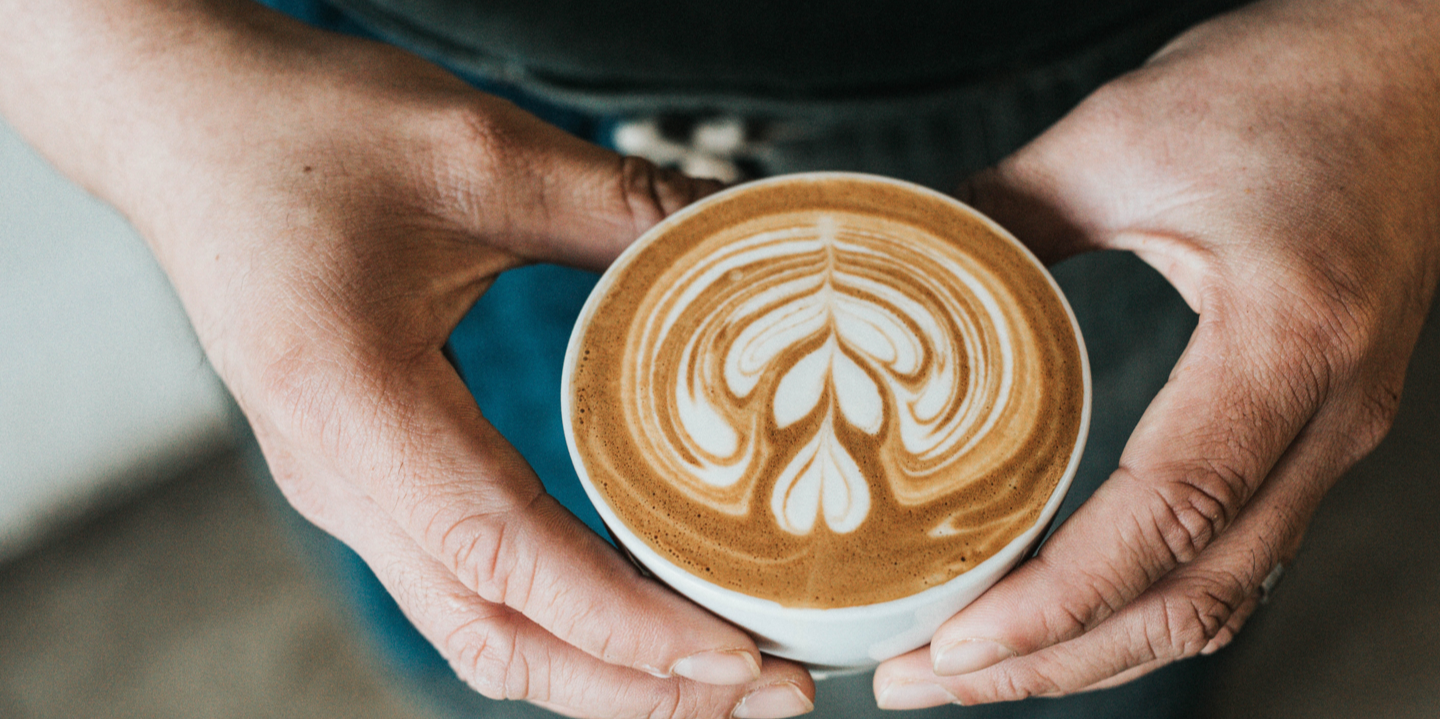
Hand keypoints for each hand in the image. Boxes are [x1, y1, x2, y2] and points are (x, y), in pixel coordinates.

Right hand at [0, 2, 815, 716]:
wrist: (180, 127)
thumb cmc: (301, 130)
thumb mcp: (477, 150)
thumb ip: (619, 206)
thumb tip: (751, 238)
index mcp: (350, 405)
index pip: (504, 558)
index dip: (626, 626)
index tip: (737, 655)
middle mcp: (337, 478)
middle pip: (494, 639)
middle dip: (634, 690)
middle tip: (770, 690)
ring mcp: (345, 490)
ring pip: (479, 632)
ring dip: (601, 673)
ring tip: (722, 674)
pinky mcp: (363, 478)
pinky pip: (466, 587)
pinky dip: (561, 623)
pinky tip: (639, 610)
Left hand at [875, 0, 1439, 706]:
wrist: (1413, 60)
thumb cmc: (1289, 85)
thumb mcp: (1122, 136)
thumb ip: (1001, 211)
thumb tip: (894, 269)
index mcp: (1288, 341)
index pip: (1171, 515)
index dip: (1057, 599)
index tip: (953, 643)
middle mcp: (1329, 414)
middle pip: (1194, 596)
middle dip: (1052, 663)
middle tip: (921, 683)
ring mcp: (1332, 435)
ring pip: (1219, 597)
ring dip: (1092, 651)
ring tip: (970, 671)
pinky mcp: (1312, 432)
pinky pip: (1233, 556)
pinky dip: (1139, 608)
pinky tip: (1060, 616)